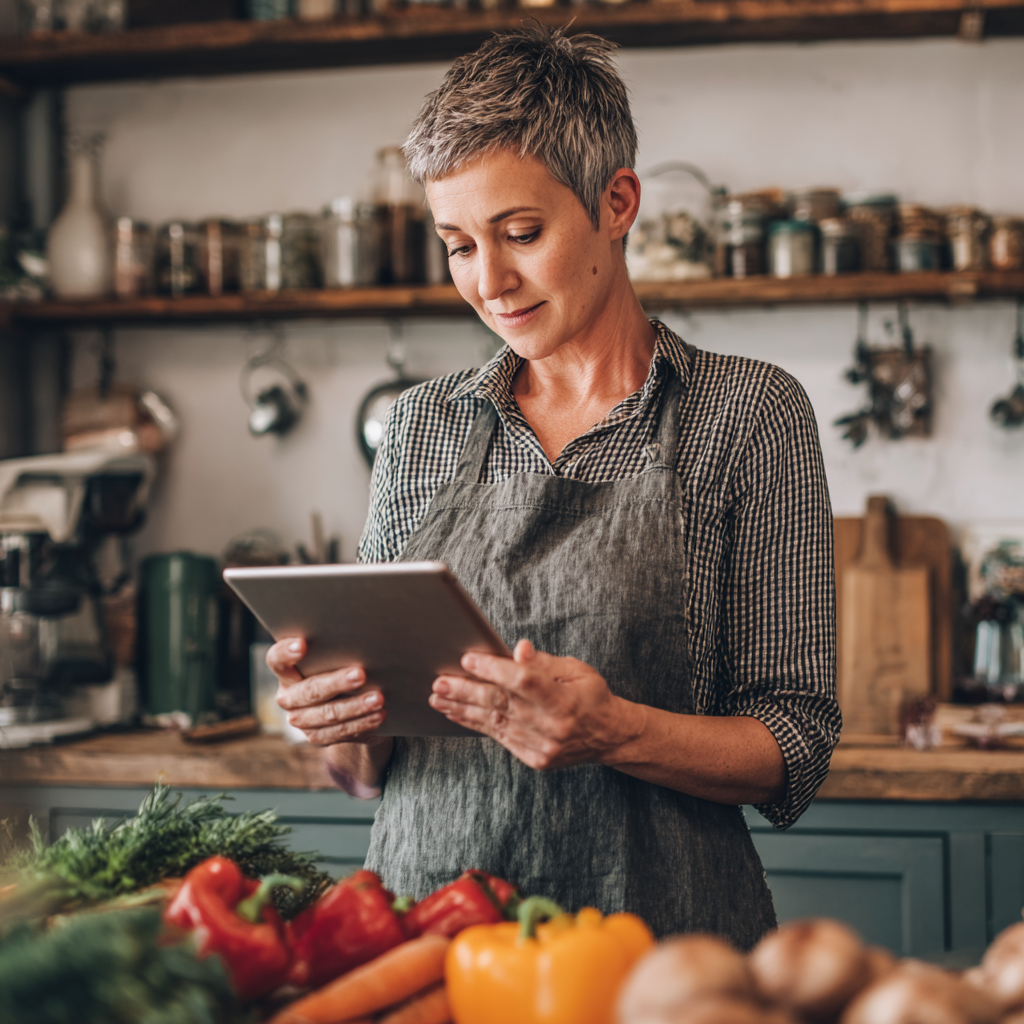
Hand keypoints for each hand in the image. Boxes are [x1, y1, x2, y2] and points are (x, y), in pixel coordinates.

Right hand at [268, 637, 386, 746]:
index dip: (286, 652)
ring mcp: (301, 720)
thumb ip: (336, 651)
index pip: (277, 660)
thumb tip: (364, 640)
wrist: (344, 703)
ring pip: (328, 714)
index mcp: (286, 672)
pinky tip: (378, 715)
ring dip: (356, 707)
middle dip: (337, 682)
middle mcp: (288, 697)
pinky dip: (362, 723)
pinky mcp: (316, 736)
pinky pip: (340, 732)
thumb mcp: (332, 659)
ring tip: (378, 699)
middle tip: (361, 675)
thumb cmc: (338, 668)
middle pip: (310, 690)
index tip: (302, 643)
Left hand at [428, 639, 644, 770]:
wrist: (609, 737)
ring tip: (438, 698)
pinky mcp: (535, 759)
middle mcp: (552, 726)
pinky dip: (476, 725)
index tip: (468, 657)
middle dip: (466, 691)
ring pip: (494, 723)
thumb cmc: (591, 696)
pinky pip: (499, 738)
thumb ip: (543, 662)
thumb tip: (518, 649)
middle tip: (440, 682)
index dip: (494, 669)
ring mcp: (542, 746)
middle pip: (502, 704)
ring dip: (463, 710)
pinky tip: (458, 714)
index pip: (523, 681)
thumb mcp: (576, 670)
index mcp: (565, 700)